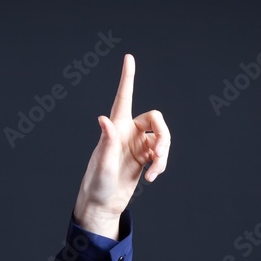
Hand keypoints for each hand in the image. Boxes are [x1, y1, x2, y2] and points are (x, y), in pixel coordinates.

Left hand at [73, 54, 170, 237]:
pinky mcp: (144, 158)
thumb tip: (103, 119)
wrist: (102, 203)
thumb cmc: (97, 183)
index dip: (128, 77)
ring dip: (164, 154)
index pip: (124, 97)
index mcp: (116, 127)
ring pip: (162, 137)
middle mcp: (128, 132)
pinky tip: (152, 177)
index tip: (129, 57)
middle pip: (155, 119)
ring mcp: (137, 144)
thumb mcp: (102, 164)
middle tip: (159, 153)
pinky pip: (161, 154)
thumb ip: (107, 141)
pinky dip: (161, 165)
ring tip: (155, 171)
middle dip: (163, 135)